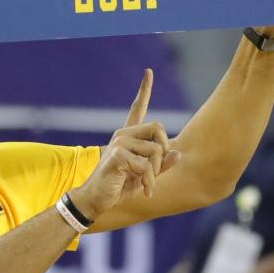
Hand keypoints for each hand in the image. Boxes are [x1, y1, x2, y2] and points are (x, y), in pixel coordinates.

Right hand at [70, 69, 181, 219]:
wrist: (96, 200)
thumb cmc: (120, 187)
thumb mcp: (145, 177)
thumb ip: (161, 165)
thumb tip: (177, 153)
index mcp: (128, 136)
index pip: (137, 108)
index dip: (144, 90)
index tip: (148, 72)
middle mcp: (122, 135)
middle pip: (158, 127)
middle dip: (164, 150)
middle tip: (157, 169)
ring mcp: (119, 143)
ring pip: (156, 150)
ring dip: (156, 172)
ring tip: (147, 185)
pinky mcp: (117, 155)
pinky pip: (146, 165)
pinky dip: (149, 181)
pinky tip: (144, 190)